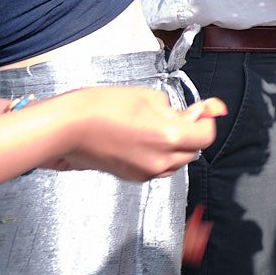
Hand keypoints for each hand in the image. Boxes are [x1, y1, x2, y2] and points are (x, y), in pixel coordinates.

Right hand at [55, 89, 225, 179]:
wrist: (69, 127)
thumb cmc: (103, 107)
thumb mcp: (149, 97)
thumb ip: (178, 109)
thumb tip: (199, 114)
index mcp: (169, 137)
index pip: (206, 135)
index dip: (205, 120)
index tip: (200, 111)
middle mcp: (160, 160)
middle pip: (193, 151)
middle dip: (190, 133)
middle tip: (176, 115)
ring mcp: (146, 172)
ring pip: (177, 162)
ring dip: (176, 146)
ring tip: (155, 126)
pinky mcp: (132, 177)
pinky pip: (158, 168)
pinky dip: (159, 155)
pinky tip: (143, 138)